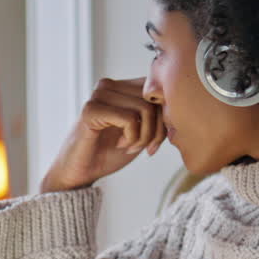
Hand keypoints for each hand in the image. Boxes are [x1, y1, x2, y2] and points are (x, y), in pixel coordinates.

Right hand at [40, 77, 164, 192]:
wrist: (81, 173)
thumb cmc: (109, 153)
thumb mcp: (141, 131)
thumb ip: (156, 116)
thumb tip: (178, 108)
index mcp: (121, 86)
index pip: (158, 90)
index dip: (165, 118)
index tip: (155, 142)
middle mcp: (109, 85)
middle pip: (154, 100)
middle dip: (157, 130)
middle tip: (145, 148)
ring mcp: (99, 95)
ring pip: (145, 109)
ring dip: (144, 136)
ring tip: (131, 147)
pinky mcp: (91, 109)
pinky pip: (129, 119)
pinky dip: (132, 138)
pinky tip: (121, 145)